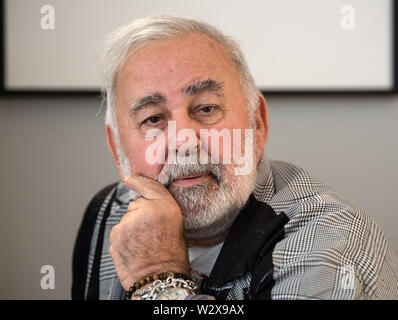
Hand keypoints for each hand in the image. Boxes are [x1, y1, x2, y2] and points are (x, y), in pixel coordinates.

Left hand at [109, 175, 189, 290]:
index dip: (139, 181)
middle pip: (136, 204)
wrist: (159, 278)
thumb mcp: (176, 225)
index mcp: (166, 207)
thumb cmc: (172, 257)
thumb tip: (146, 202)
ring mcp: (129, 222)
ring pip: (127, 219)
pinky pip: (119, 231)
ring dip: (131, 227)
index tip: (131, 179)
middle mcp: (147, 211)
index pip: (150, 186)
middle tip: (150, 231)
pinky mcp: (116, 234)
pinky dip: (123, 237)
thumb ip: (161, 208)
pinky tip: (134, 247)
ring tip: (142, 242)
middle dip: (139, 214)